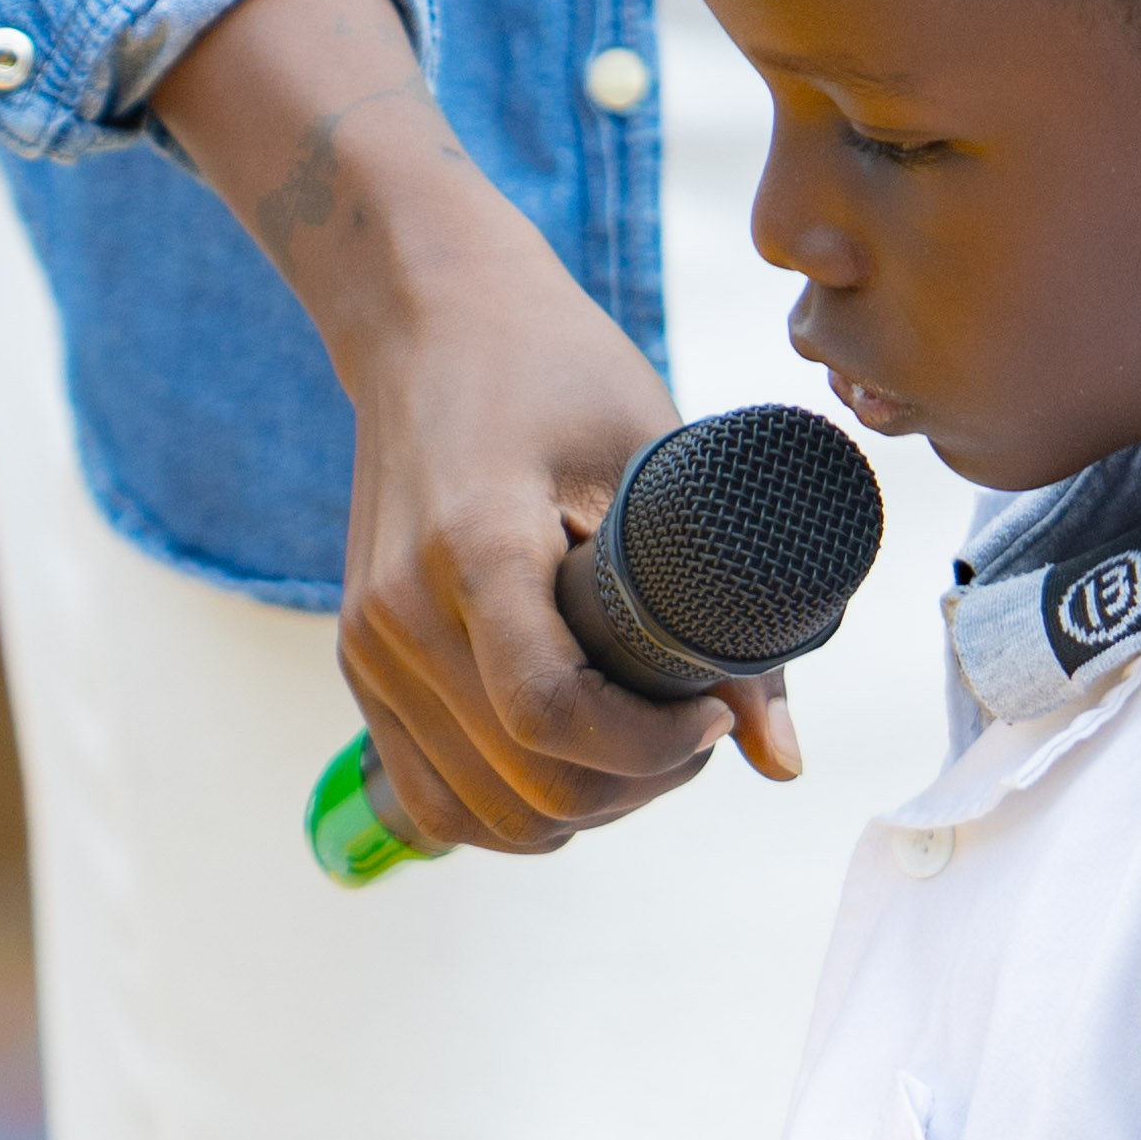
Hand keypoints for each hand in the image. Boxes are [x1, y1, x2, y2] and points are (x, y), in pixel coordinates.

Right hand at [157, 0, 793, 856]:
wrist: (425, 322)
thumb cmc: (551, 370)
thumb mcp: (658, 463)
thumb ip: (723, 617)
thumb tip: (778, 759)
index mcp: (473, 546)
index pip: (552, 714)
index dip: (651, 746)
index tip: (708, 714)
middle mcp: (402, 615)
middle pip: (526, 786)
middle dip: (633, 786)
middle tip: (691, 731)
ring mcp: (371, 651)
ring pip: (482, 817)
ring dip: (576, 809)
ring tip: (636, 747)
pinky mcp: (362, 671)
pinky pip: (435, 803)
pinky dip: (513, 810)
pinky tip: (574, 764)